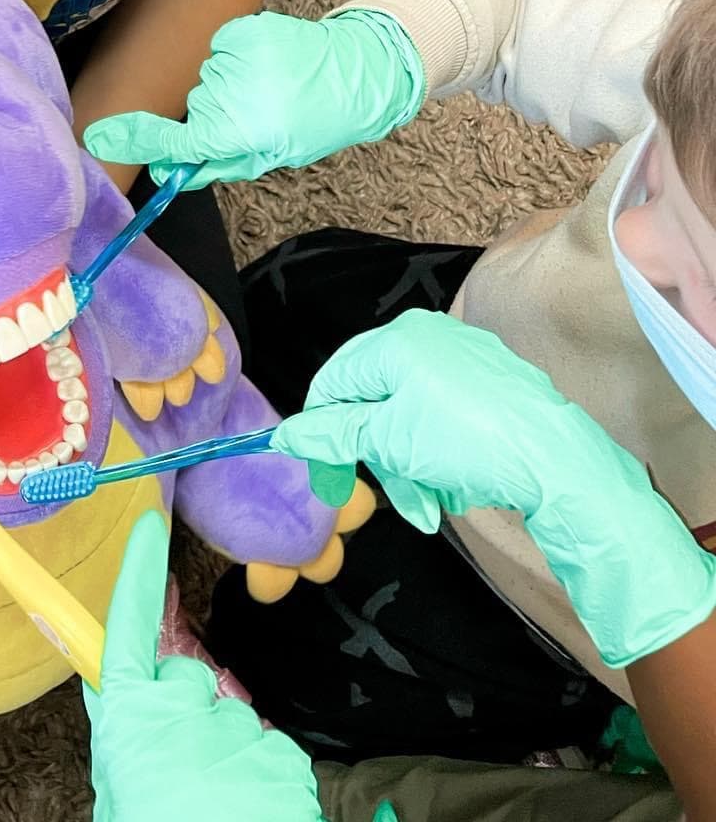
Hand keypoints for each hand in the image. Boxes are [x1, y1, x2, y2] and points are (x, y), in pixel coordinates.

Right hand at [83, 8, 424, 191]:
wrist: (358, 70)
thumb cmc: (314, 122)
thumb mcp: (272, 156)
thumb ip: (218, 161)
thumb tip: (168, 170)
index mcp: (244, 130)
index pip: (179, 140)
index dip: (136, 140)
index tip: (100, 137)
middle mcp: (236, 92)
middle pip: (196, 107)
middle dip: (216, 115)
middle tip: (257, 116)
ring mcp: (240, 55)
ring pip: (208, 78)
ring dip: (230, 86)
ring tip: (270, 88)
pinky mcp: (245, 29)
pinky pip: (220, 49)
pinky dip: (237, 58)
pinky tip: (267, 64)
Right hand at [84, 512, 323, 820]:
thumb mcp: (117, 791)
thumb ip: (122, 735)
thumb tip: (120, 690)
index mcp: (129, 720)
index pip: (129, 627)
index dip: (139, 575)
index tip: (149, 527)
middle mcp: (181, 713)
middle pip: (187, 679)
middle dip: (186, 712)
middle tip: (179, 775)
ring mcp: (237, 734)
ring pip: (231, 720)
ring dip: (226, 753)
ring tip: (214, 805)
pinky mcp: (285, 761)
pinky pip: (269, 752)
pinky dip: (261, 779)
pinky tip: (248, 813)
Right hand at [273, 311, 715, 669]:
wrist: (558, 461)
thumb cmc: (467, 442)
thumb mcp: (389, 442)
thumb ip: (335, 434)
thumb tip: (286, 434)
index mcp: (396, 341)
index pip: (334, 380)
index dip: (324, 430)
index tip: (329, 476)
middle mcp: (427, 337)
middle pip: (375, 401)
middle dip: (381, 458)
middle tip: (398, 501)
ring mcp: (464, 358)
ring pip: (411, 416)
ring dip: (412, 466)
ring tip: (433, 507)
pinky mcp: (494, 382)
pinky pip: (446, 415)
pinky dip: (441, 453)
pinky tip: (460, 484)